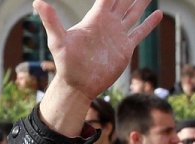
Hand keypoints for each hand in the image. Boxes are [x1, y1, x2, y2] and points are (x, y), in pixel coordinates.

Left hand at [35, 0, 160, 102]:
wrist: (78, 85)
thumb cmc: (65, 63)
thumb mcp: (58, 40)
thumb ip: (51, 20)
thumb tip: (37, 2)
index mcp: (95, 18)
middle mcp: (108, 23)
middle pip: (123, 0)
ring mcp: (117, 35)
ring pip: (133, 12)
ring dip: (141, 1)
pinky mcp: (125, 48)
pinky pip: (139, 32)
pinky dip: (149, 24)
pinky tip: (157, 13)